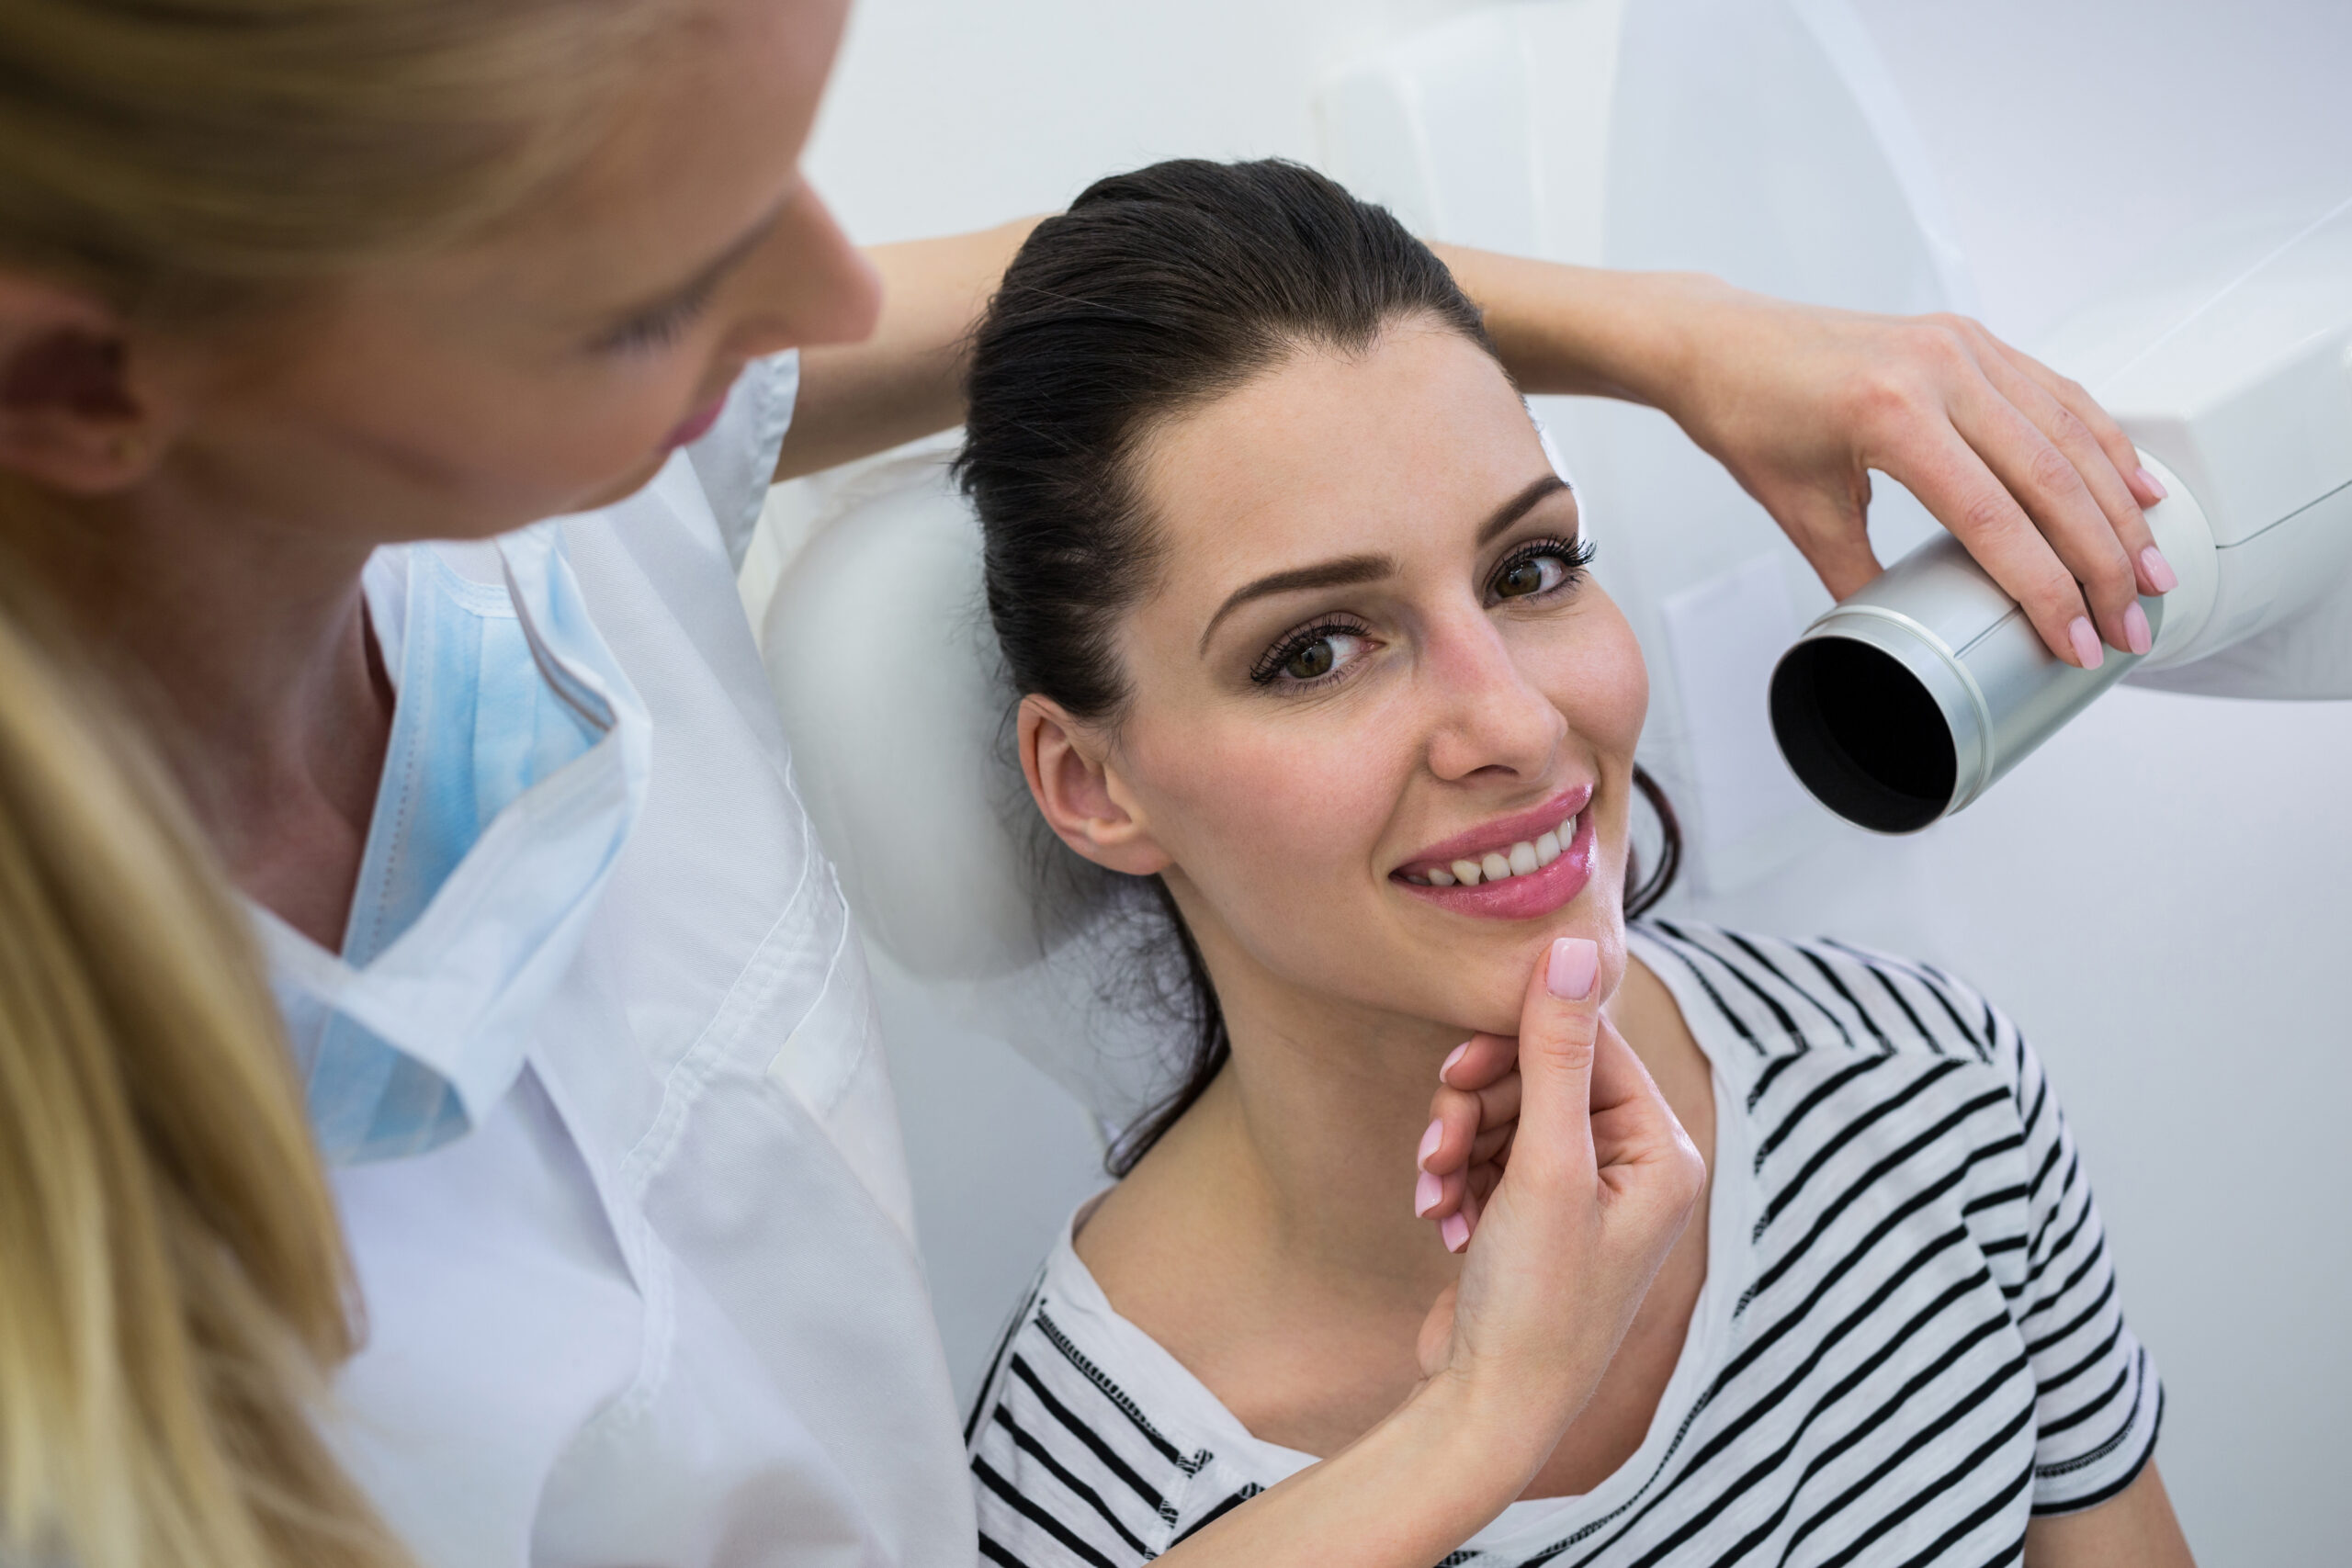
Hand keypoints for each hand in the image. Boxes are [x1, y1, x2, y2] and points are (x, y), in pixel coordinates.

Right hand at [1409, 938, 1704, 1449]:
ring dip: (1455, 1145)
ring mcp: (1580, 1196)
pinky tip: (1436, 1220)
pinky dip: (1454, 1179)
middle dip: (1476, 1107)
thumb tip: (1570, 946)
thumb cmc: (1536, 1302)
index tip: (1457, 1068)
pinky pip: (1487, 1158)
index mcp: (1661, 1153)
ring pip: (1502, 1116)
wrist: (1488, 1407)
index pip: (1590, 1045)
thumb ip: (1557, 1053)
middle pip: (1540, 1078)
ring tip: (1431, 1191)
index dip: (1517, 1047)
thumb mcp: (1547, 1166)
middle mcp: (1630, 1169)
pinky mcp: (1532, 1218)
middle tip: (1437, 1141)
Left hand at [1438, 250, 2175, 667]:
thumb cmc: (1748, 417)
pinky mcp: (1970, 338)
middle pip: (2050, 479)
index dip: (2043, 589)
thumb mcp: (1800, 513)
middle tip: (2131, 623)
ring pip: (2068, 434)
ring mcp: (1962, 346)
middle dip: (2101, 562)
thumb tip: (1902, 642)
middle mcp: (1939, 369)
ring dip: (2119, 508)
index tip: (2075, 641)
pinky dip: (2100, 444)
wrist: (1719, 341)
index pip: (1993, 518)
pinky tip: (2132, 488)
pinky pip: (2054, 395)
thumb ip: (1857, 582)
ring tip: (2150, 571)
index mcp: (1892, 415)